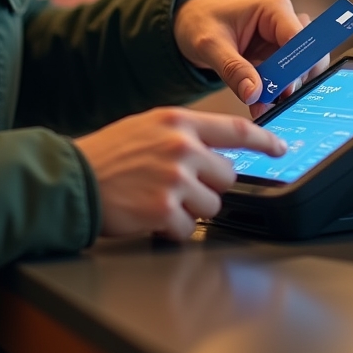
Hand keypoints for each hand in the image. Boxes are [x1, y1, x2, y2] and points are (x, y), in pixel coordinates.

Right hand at [74, 107, 285, 239]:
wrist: (71, 178)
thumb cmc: (106, 155)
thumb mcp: (145, 128)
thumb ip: (181, 136)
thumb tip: (213, 152)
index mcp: (177, 122)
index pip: (234, 129)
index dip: (263, 140)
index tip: (281, 146)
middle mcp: (181, 147)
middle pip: (226, 176)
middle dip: (208, 187)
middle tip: (176, 186)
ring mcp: (175, 178)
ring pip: (212, 206)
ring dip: (190, 211)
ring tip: (157, 199)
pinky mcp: (165, 209)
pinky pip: (189, 230)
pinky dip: (171, 229)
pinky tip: (149, 216)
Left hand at [173, 0, 329, 117]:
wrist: (190, 24)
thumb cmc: (199, 23)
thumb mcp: (210, 45)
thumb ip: (232, 68)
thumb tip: (254, 94)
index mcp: (274, 9)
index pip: (299, 38)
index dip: (297, 65)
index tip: (285, 90)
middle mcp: (285, 24)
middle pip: (309, 57)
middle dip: (294, 81)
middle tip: (273, 101)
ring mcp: (282, 44)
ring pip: (300, 73)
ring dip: (283, 92)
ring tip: (260, 107)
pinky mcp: (275, 61)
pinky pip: (284, 82)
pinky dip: (274, 95)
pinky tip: (258, 106)